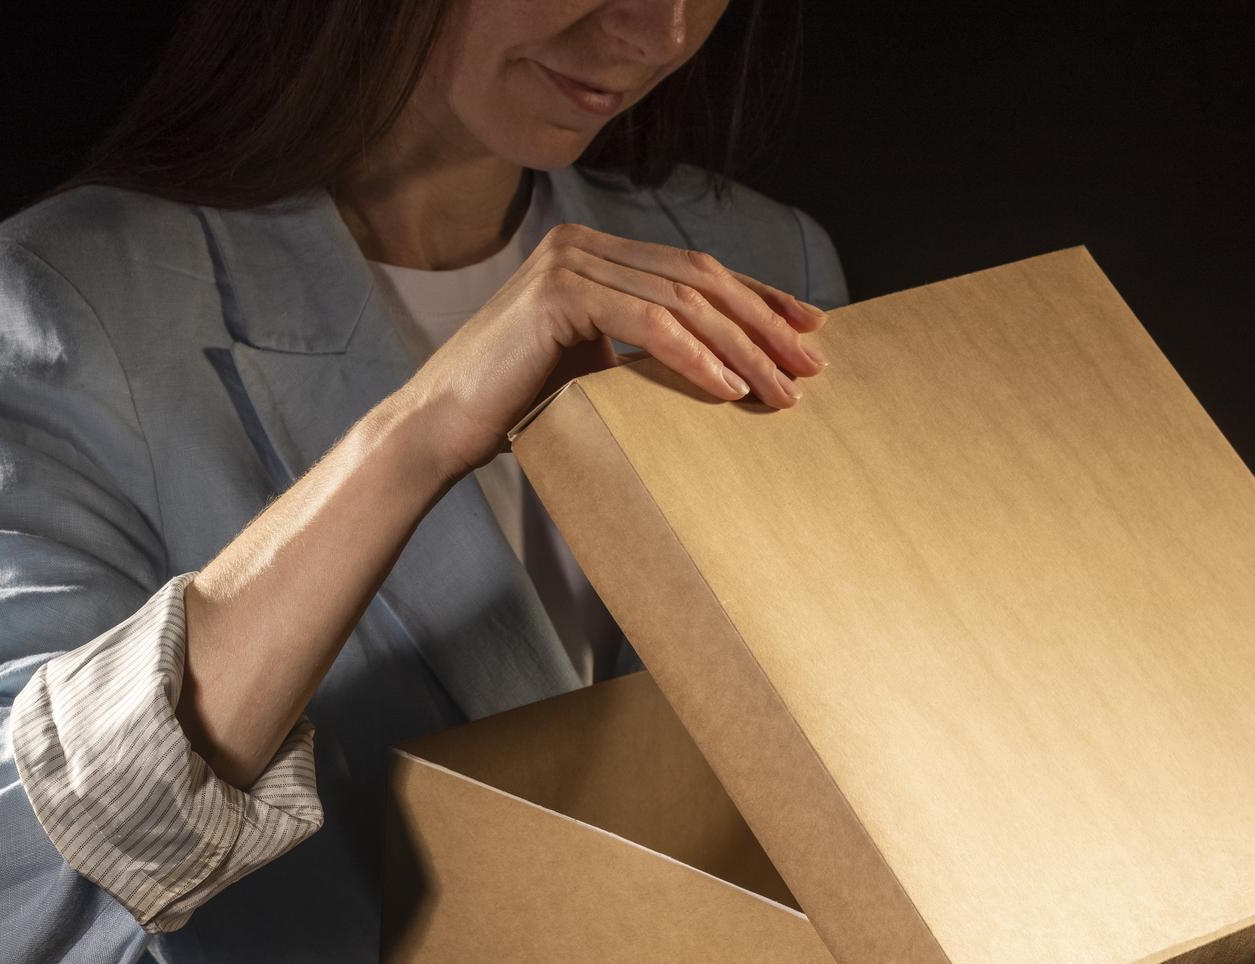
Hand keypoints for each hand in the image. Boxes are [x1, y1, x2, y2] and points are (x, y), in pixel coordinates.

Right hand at [399, 220, 830, 481]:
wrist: (444, 426)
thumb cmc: (520, 407)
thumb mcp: (598, 367)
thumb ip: (646, 349)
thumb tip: (729, 368)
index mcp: (596, 254)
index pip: (696, 270)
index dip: (758, 298)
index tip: (808, 331)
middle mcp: (583, 245)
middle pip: (699, 279)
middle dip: (763, 325)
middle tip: (809, 368)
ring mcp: (568, 263)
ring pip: (681, 301)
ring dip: (741, 348)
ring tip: (779, 391)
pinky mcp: (557, 294)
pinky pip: (646, 322)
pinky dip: (694, 355)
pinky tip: (728, 387)